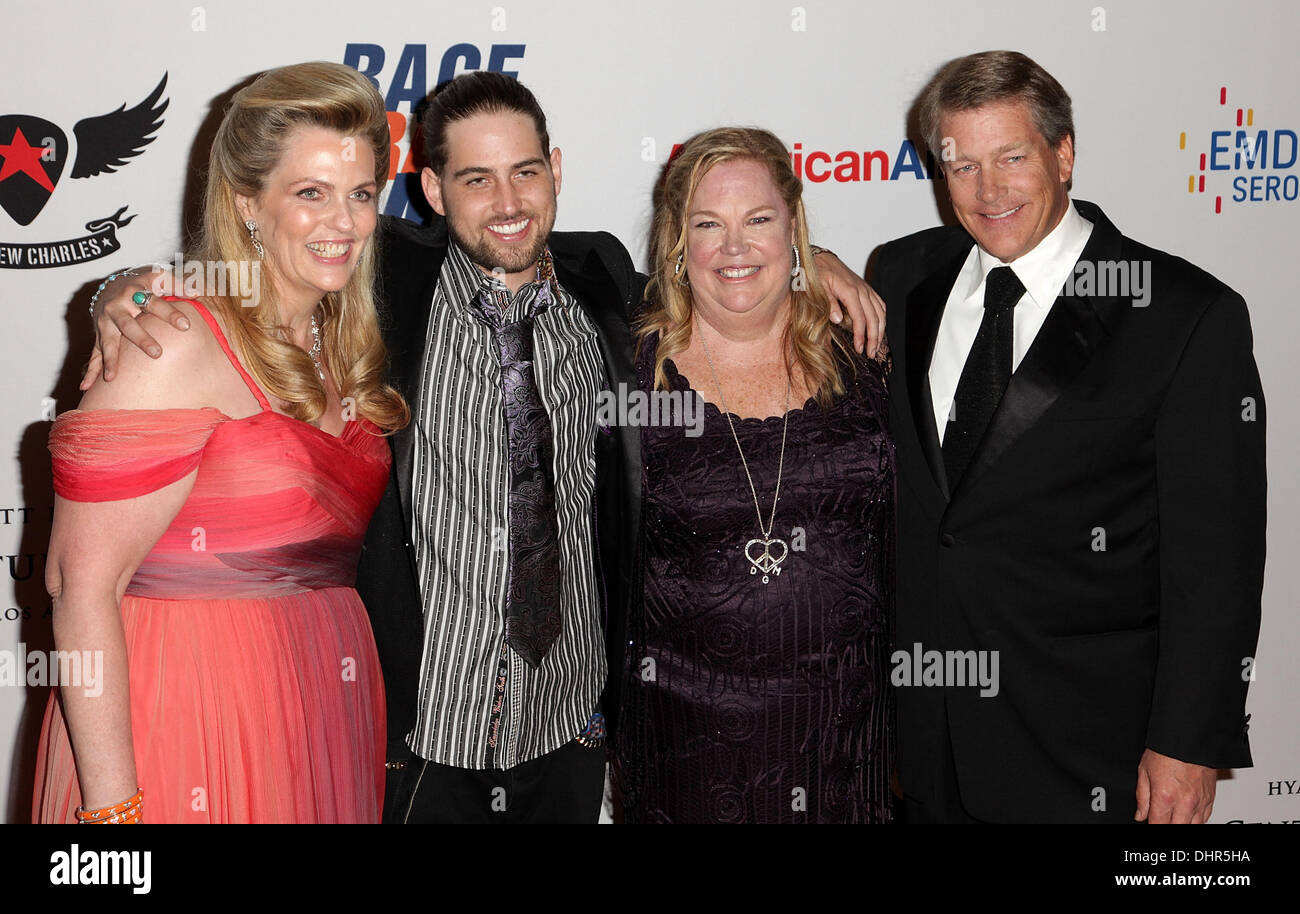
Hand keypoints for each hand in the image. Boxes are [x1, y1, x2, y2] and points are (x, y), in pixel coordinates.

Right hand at [81, 269, 188, 388]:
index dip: (170, 314)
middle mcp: (117, 308)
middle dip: (141, 340)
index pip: (155, 304)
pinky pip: (94, 354)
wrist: (110, 285)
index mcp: (134, 293)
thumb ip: (177, 285)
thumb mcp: (158, 278)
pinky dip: (92, 370)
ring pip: (108, 342)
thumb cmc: (141, 284)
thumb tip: (198, 292)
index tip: (186, 325)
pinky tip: (87, 386)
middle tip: (157, 353)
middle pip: (129, 325)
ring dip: (111, 360)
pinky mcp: (98, 334)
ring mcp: (105, 323)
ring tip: (113, 378)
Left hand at [813, 250, 886, 357]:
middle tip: (870, 354)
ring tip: (876, 346)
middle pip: (874, 317)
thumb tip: (837, 320)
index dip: (861, 335)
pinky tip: (879, 328)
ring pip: (880, 312)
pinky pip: (880, 304)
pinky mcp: (866, 288)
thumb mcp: (816, 288)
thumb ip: (828, 303)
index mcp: (850, 290)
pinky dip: (882, 318)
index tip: (859, 348)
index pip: (860, 318)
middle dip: (874, 338)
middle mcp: (862, 289)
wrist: (819, 258)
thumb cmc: (815, 273)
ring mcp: (866, 288)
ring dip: (880, 330)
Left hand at [1135, 748, 1216, 822]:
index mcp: (1165, 797)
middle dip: (1166, 826)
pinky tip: (1187, 815)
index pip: (1157, 826)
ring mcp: (1199, 802)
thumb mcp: (1144, 771)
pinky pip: (1205, 819)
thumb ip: (1142, 797)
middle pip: (1175, 829)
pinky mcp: (1211, 799)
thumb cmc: (1167, 751)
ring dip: (1181, 824)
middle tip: (1161, 818)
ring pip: (1192, 827)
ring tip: (1174, 817)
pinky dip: (1195, 820)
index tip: (1150, 822)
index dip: (1152, 826)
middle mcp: (1184, 803)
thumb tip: (1140, 814)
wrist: (1190, 738)